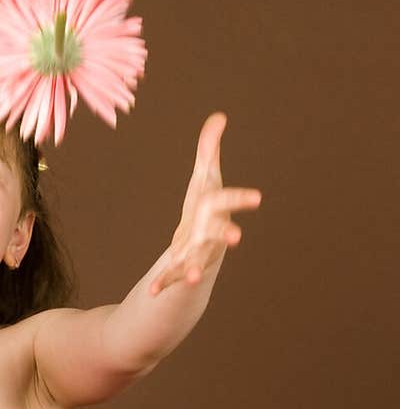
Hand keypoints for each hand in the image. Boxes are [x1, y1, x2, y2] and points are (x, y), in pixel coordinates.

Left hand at [149, 113, 261, 295]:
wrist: (201, 245)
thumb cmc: (206, 208)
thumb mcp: (205, 177)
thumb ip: (209, 149)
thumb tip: (218, 116)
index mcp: (215, 209)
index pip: (228, 201)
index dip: (241, 198)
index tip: (257, 198)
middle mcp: (210, 233)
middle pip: (218, 234)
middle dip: (226, 234)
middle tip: (236, 238)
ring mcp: (196, 253)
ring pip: (198, 261)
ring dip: (194, 268)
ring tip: (192, 277)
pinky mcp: (181, 268)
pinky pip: (172, 278)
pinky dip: (162, 284)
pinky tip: (151, 292)